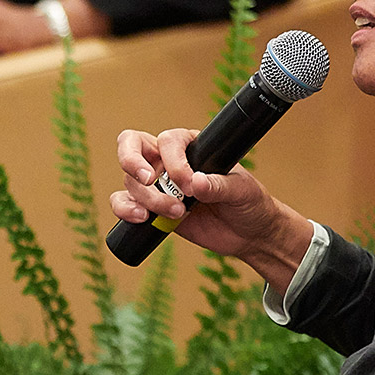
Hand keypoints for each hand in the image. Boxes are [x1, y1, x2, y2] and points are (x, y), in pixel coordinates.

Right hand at [110, 126, 312, 285]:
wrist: (249, 234)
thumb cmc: (249, 202)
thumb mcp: (242, 190)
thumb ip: (219, 185)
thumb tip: (196, 182)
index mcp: (191, 146)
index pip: (168, 141)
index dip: (173, 161)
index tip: (190, 185)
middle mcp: (168, 161)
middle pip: (132, 147)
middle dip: (132, 161)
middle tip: (149, 180)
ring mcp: (158, 185)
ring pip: (131, 182)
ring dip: (147, 198)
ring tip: (177, 213)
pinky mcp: (152, 210)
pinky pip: (125, 204)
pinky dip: (126, 209)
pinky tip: (142, 218)